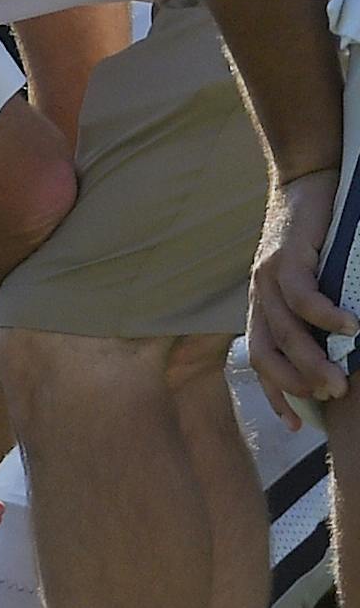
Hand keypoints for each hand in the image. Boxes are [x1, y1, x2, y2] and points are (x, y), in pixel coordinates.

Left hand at [249, 167, 355, 430]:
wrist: (305, 182)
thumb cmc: (315, 236)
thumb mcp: (311, 281)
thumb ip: (314, 314)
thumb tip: (337, 347)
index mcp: (262, 308)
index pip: (262, 361)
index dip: (275, 394)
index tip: (294, 425)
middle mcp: (258, 298)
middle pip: (269, 354)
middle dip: (297, 383)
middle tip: (330, 398)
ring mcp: (267, 278)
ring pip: (286, 331)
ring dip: (314, 358)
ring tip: (340, 378)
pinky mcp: (285, 257)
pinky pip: (303, 295)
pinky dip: (327, 315)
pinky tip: (352, 327)